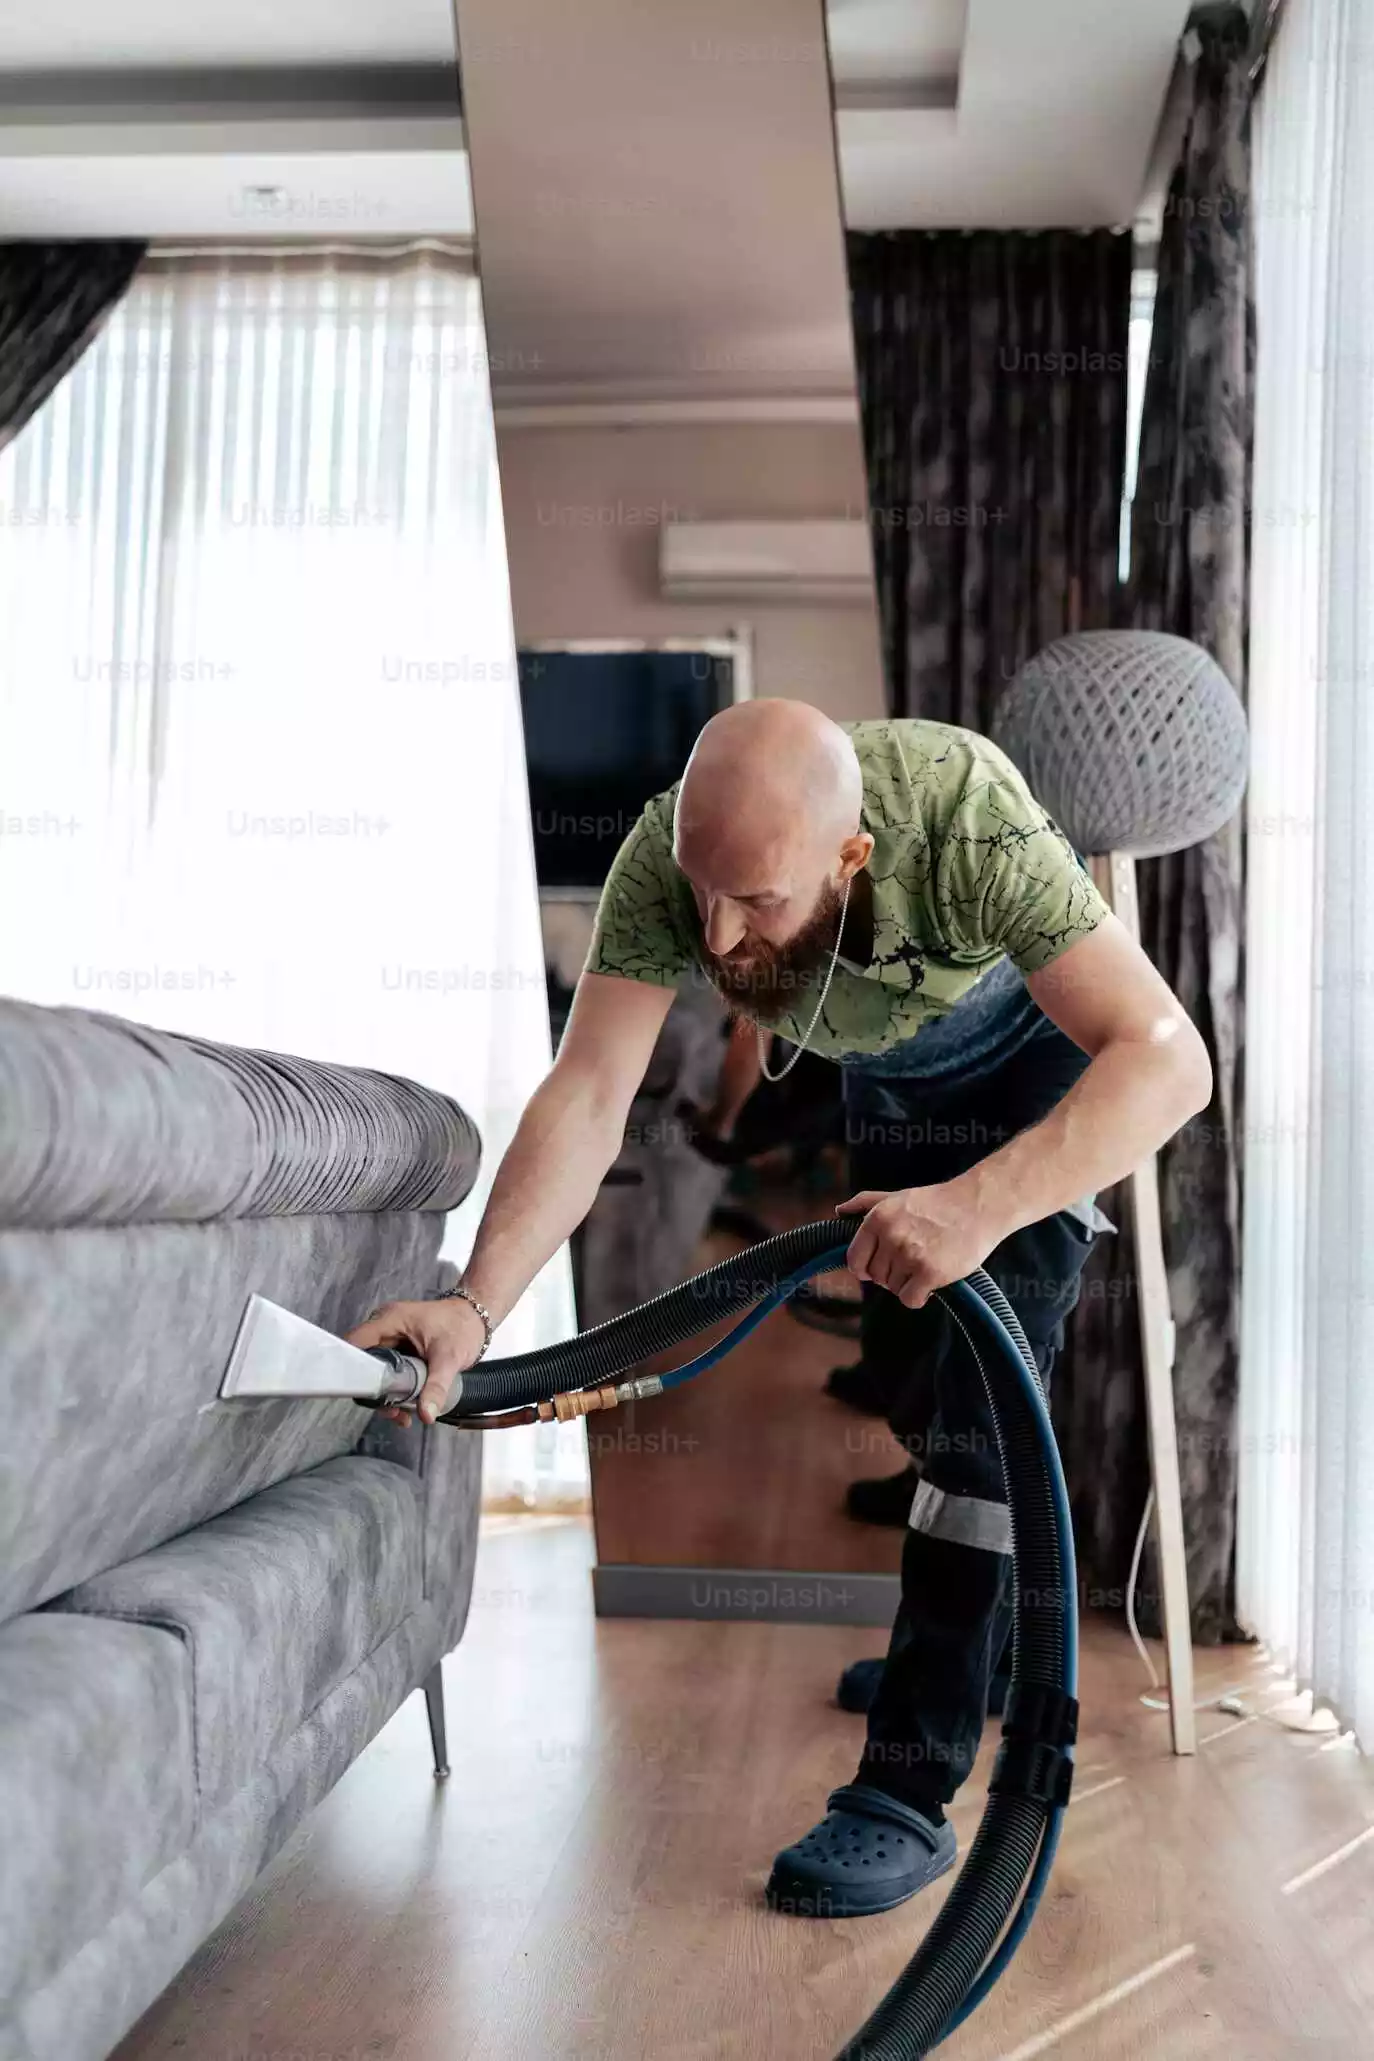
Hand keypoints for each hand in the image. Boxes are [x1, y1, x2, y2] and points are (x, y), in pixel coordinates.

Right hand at [346, 1295, 488, 1427]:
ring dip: (387, 1395)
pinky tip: (408, 1407)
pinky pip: (388, 1373)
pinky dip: (396, 1391)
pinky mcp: (399, 1351)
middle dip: (375, 1391)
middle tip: (391, 1410)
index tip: (364, 1394)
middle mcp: (385, 1328)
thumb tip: (426, 1413)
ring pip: (376, 1372)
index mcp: (390, 1320)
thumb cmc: (463, 1326)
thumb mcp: (450, 1358)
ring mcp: (391, 1340)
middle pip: (364, 1363)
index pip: (355, 1343)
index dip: (353, 1369)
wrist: (477, 1319)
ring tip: (403, 1414)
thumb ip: (436, 1386)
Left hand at [836, 1183, 999, 1309]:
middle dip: (890, 1274)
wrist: (978, 1206)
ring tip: (925, 1264)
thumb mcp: (896, 1196)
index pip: (854, 1260)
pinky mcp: (930, 1273)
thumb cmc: (938, 1202)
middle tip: (912, 1261)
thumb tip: (839, 1211)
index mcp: (877, 1218)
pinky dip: (919, 1296)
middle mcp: (890, 1236)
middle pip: (876, 1276)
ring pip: (893, 1289)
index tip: (876, 1268)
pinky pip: (910, 1300)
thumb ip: (865, 1202)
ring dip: (907, 1283)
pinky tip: (931, 1282)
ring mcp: (910, 1255)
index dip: (865, 1268)